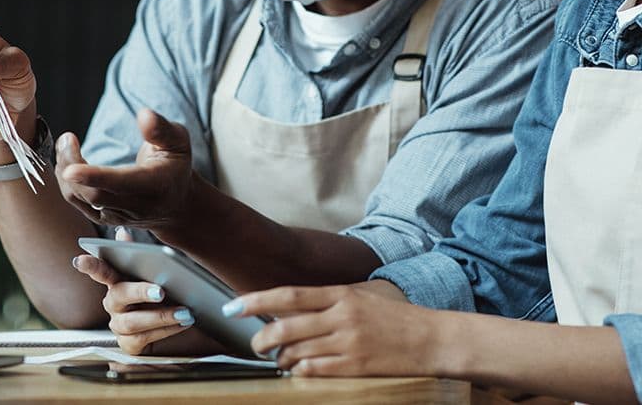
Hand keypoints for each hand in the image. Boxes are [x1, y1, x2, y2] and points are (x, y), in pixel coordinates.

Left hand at [55, 109, 193, 229]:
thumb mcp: (178, 142)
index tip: (71, 169)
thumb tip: (144, 115)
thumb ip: (161, 129)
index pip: (121, 184)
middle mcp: (136, 206)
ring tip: (66, 145)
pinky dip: (67, 181)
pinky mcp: (104, 219)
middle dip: (72, 166)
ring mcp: (118, 216)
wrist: (176, 204)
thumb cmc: (175, 167)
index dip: (95, 177)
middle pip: (94, 194)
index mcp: (155, 185)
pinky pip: (77, 202)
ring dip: (65, 172)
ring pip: (81, 199)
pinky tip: (68, 161)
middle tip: (66, 139)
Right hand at [72, 227, 218, 355]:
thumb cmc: (165, 297)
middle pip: (119, 295)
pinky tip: (182, 324)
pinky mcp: (129, 345)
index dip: (91, 266)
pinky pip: (143, 338)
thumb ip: (140, 255)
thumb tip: (122, 232)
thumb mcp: (157, 275)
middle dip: (140, 292)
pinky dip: (165, 330)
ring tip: (184, 312)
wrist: (179, 329)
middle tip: (161, 291)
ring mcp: (119, 325)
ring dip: (161, 316)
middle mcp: (114, 303)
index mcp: (118, 281)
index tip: (80, 260)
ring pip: (132, 322)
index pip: (101, 271)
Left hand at [225, 281, 443, 376]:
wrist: (433, 339)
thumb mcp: (362, 296)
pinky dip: (299, 372)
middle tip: (255, 345)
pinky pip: (314, 371)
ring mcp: (348, 343)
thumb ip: (329, 299)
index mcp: (341, 295)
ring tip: (279, 359)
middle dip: (261, 338)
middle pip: (286, 327)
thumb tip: (291, 306)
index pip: (289, 295)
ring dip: (280, 358)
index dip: (258, 301)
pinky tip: (297, 371)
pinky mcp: (355, 367)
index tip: (235, 306)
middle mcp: (341, 317)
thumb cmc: (396, 317)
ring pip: (296, 351)